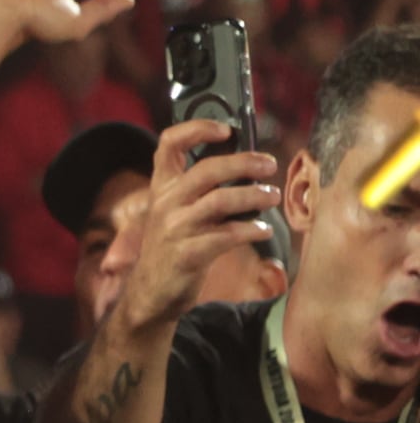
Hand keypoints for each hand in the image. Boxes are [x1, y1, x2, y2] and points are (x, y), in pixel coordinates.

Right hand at [117, 117, 281, 333]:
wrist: (151, 293)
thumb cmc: (174, 246)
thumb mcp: (175, 212)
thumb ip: (200, 189)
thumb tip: (248, 166)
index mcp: (162, 187)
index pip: (169, 143)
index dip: (197, 129)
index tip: (226, 129)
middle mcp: (165, 203)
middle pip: (207, 169)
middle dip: (245, 163)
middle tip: (269, 165)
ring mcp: (174, 229)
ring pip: (221, 201)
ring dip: (255, 196)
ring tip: (272, 196)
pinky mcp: (188, 254)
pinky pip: (227, 235)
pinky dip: (252, 230)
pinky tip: (264, 231)